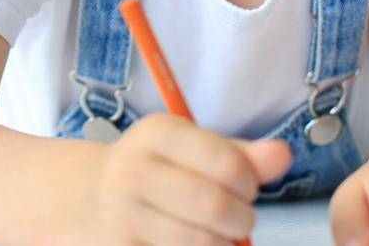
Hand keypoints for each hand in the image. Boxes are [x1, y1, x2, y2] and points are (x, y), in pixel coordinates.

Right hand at [63, 114, 291, 245]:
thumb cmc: (156, 174)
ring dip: (223, 245)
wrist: (86, 201)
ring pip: (201, 243)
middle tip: (237, 219)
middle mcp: (132, 169)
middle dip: (241, 220)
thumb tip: (283, 155)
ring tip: (216, 235)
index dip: (249, 184)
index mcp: (156, 133)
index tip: (244, 188)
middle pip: (215, 207)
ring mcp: (121, 214)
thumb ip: (239, 156)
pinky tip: (189, 245)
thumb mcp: (190, 151)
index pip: (228, 163)